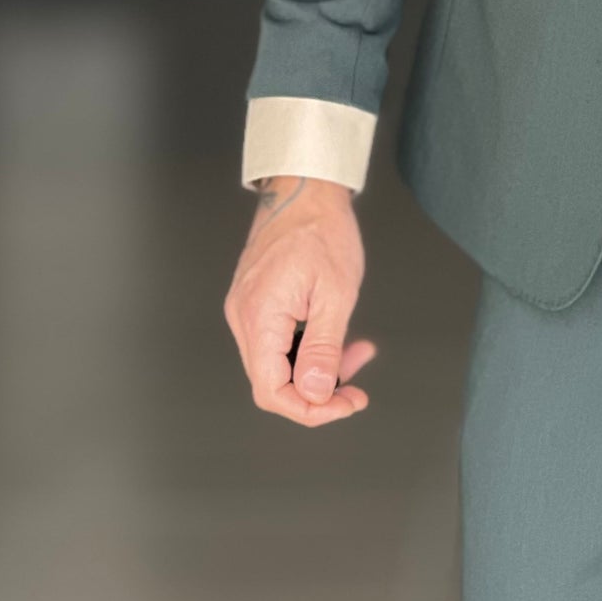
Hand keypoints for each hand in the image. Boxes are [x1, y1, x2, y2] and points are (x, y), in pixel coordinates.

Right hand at [225, 176, 376, 426]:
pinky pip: (277, 342)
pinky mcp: (255, 303)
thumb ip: (323, 348)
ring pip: (278, 364)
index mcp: (259, 316)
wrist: (305, 190)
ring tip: (357, 353)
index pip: (272, 391)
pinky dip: (307, 348)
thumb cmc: (321, 230)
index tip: (346, 403)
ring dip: (317, 368)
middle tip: (357, 386)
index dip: (310, 409)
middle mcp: (243, 317)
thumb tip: (314, 393)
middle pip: (274, 382)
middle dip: (319, 390)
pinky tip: (336, 338)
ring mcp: (246, 310)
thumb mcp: (335, 293)